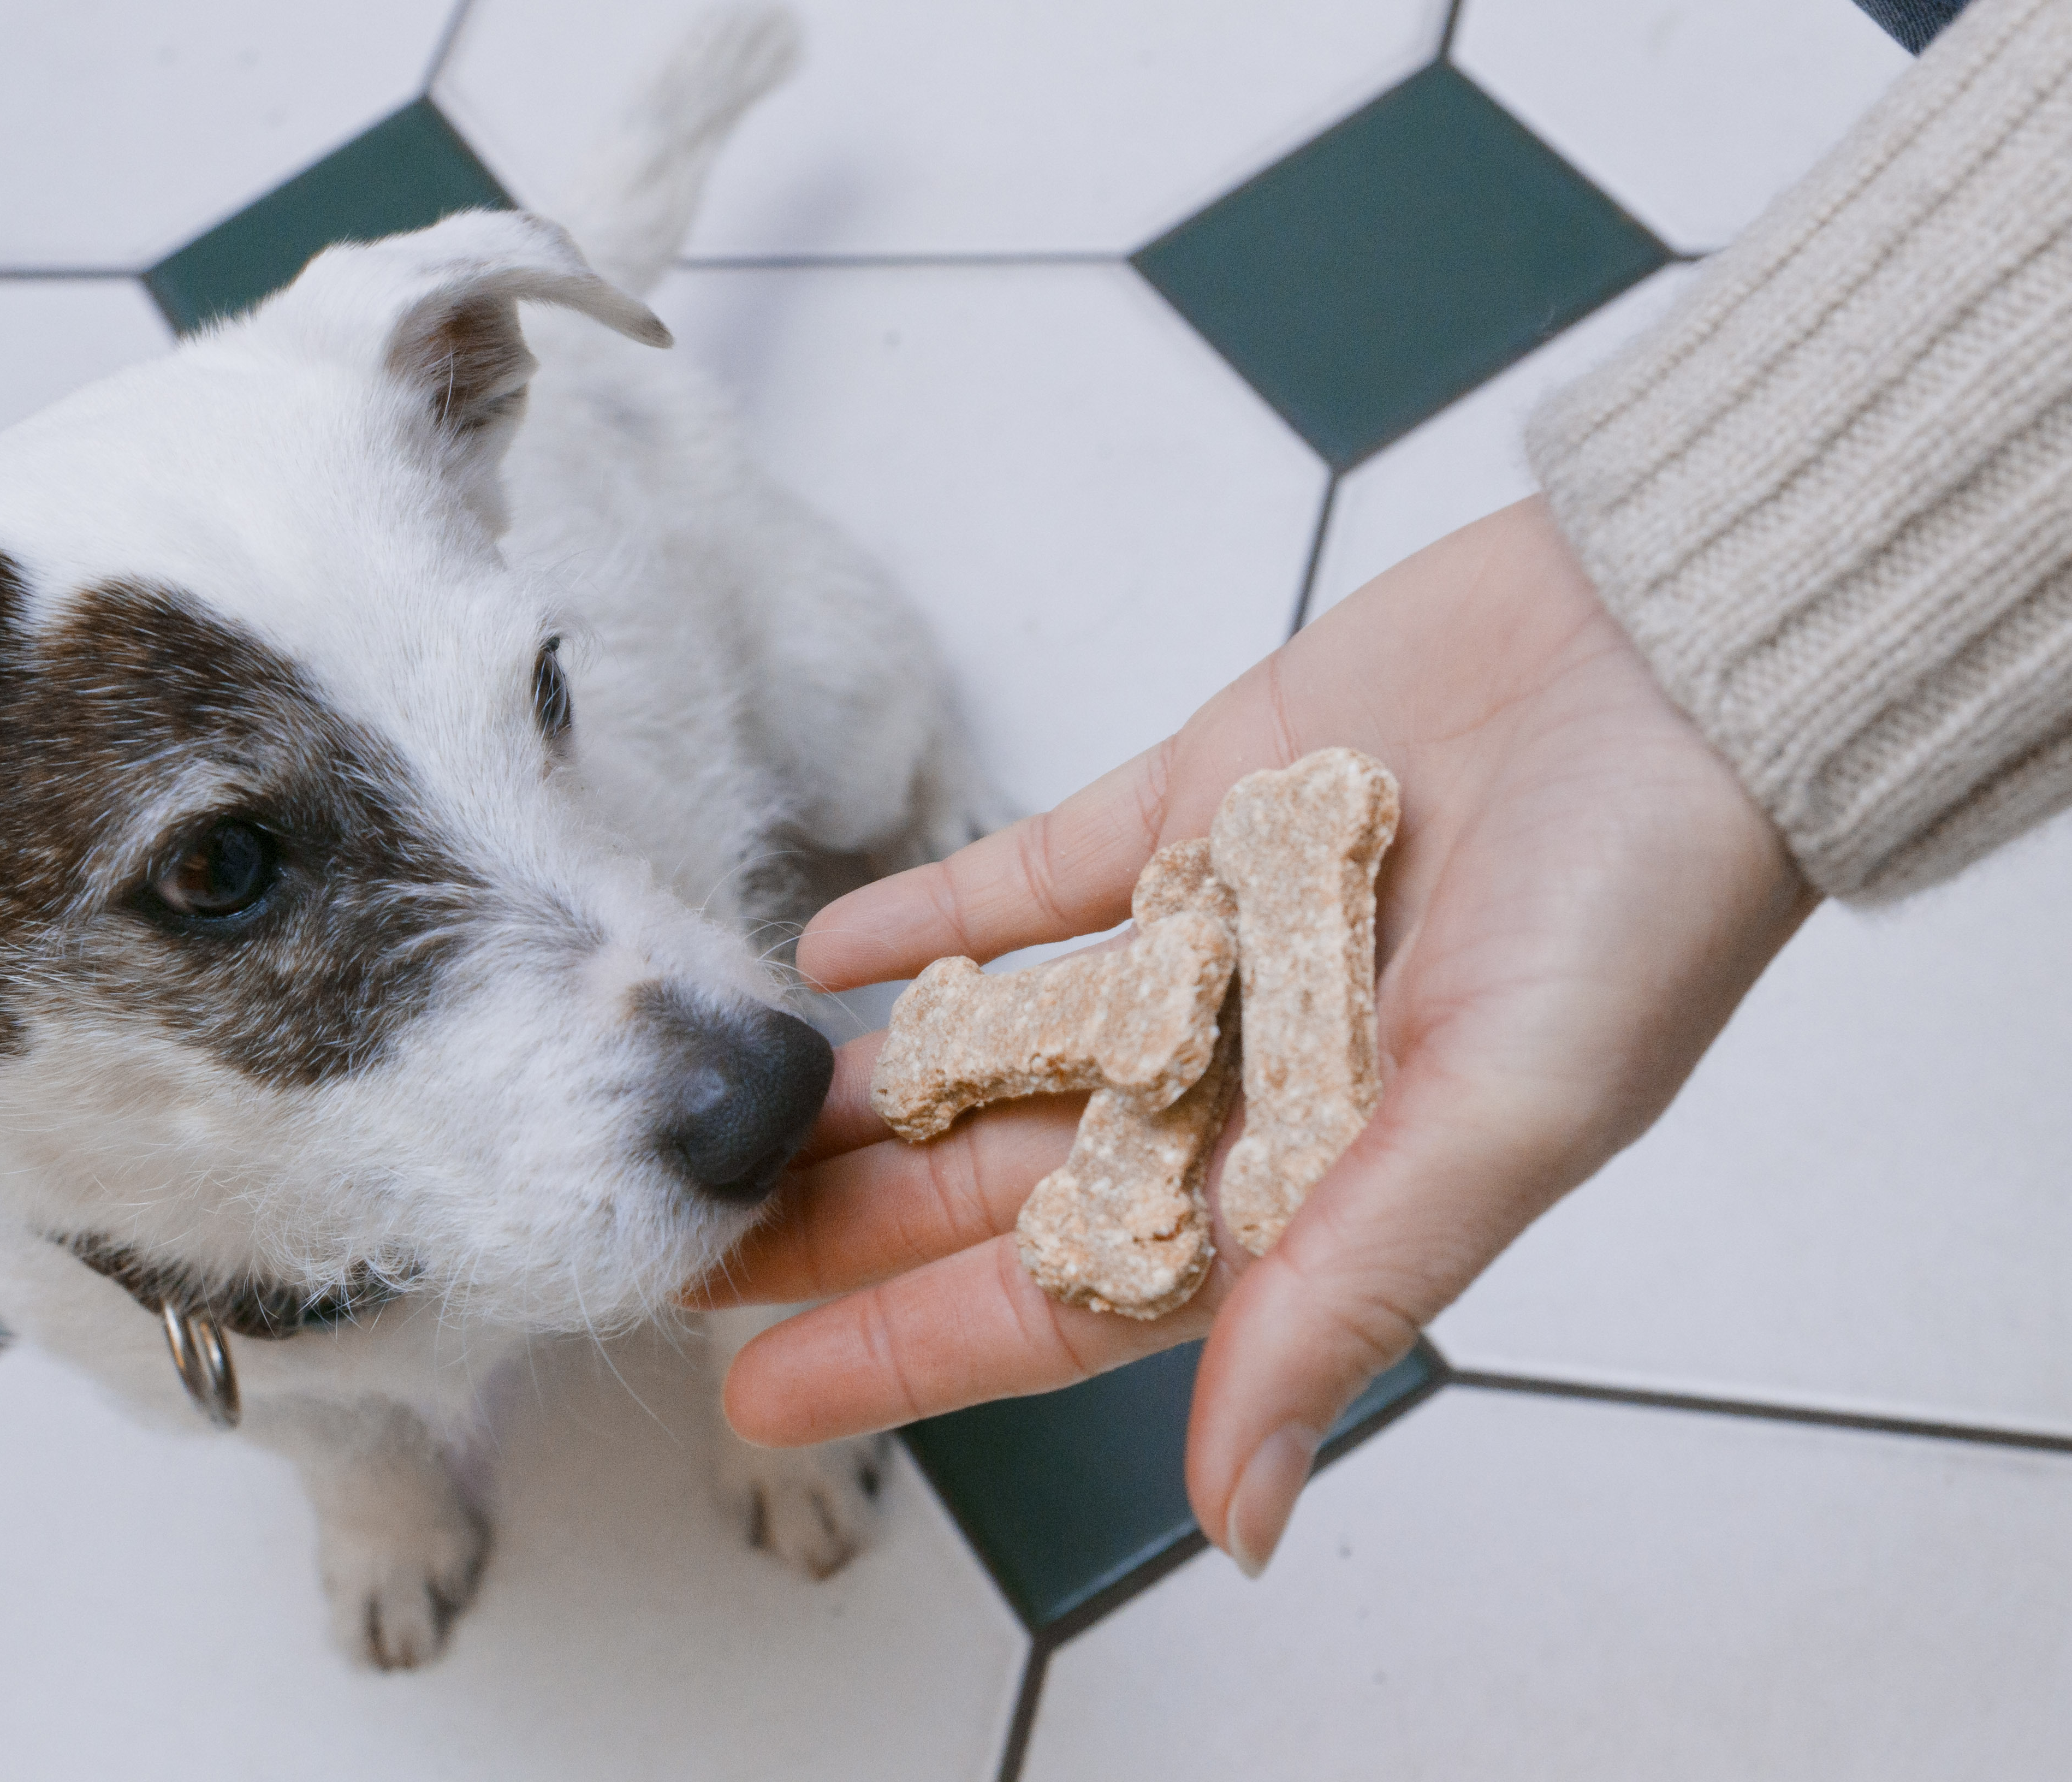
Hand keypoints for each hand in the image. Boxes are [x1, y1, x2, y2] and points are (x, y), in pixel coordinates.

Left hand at [703, 496, 1817, 1574]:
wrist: (1682, 656)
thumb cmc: (1643, 900)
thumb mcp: (1497, 1124)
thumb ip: (1338, 1298)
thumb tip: (1240, 1515)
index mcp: (1304, 1180)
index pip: (1061, 1299)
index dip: (908, 1350)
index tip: (760, 1390)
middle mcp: (1238, 1074)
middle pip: (993, 1180)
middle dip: (842, 1226)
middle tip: (679, 1251)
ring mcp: (1204, 937)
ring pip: (993, 1038)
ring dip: (865, 1081)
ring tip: (727, 1117)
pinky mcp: (1189, 806)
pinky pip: (1031, 877)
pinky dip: (933, 914)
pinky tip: (827, 948)